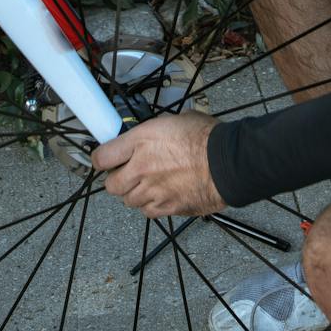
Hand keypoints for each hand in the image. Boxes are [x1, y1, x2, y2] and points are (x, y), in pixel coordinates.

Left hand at [92, 113, 222, 218]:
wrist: (229, 162)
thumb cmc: (209, 138)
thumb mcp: (178, 119)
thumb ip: (158, 130)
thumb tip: (156, 132)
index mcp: (141, 140)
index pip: (102, 156)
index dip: (101, 158)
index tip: (105, 159)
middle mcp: (141, 168)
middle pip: (111, 185)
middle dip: (117, 179)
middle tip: (128, 173)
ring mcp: (153, 191)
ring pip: (129, 201)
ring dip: (135, 193)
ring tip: (148, 184)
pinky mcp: (167, 207)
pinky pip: (148, 212)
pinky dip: (151, 205)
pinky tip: (161, 195)